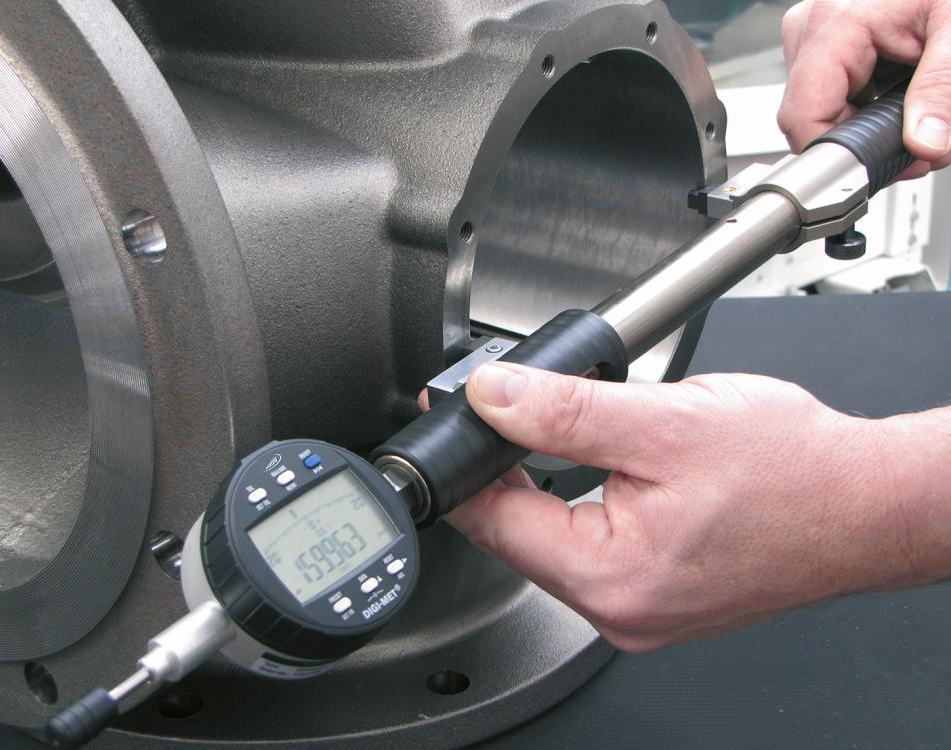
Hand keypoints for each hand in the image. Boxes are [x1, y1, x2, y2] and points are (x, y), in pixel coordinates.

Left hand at [445, 362, 945, 651]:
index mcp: (613, 578)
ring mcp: (640, 607)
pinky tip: (589, 468)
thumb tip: (494, 398)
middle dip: (503, 469)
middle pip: (518, 534)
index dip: (466, 461)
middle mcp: (621, 609)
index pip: (495, 522)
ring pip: (552, 540)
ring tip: (553, 432)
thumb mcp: (664, 421)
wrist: (868, 500)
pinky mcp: (657, 594)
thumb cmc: (794, 470)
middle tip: (504, 411)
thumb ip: (566, 411)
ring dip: (541, 484)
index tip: (449, 419)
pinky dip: (579, 504)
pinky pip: (591, 548)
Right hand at [778, 0, 950, 178]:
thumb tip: (924, 144)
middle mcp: (811, 28)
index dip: (838, 153)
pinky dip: (868, 105)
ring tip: (915, 110)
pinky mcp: (825, 41)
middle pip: (813, 119)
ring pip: (823, 111)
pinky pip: (833, 93)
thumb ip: (941, 90)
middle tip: (919, 143)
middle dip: (867, 141)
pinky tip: (898, 92)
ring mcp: (813, 34)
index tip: (877, 168)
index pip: (802, 118)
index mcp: (834, 24)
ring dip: (870, 125)